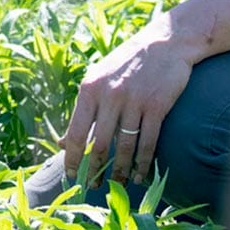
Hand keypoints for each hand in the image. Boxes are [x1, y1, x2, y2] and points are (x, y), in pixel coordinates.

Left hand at [59, 14, 198, 189]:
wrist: (166, 43)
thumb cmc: (127, 63)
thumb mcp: (98, 79)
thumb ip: (83, 110)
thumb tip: (64, 142)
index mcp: (90, 88)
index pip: (77, 132)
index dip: (73, 158)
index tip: (71, 176)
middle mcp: (110, 95)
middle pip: (100, 144)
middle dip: (95, 170)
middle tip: (93, 187)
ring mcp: (134, 101)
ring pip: (124, 146)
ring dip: (120, 171)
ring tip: (118, 185)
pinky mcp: (157, 107)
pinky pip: (148, 142)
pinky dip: (143, 163)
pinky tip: (140, 174)